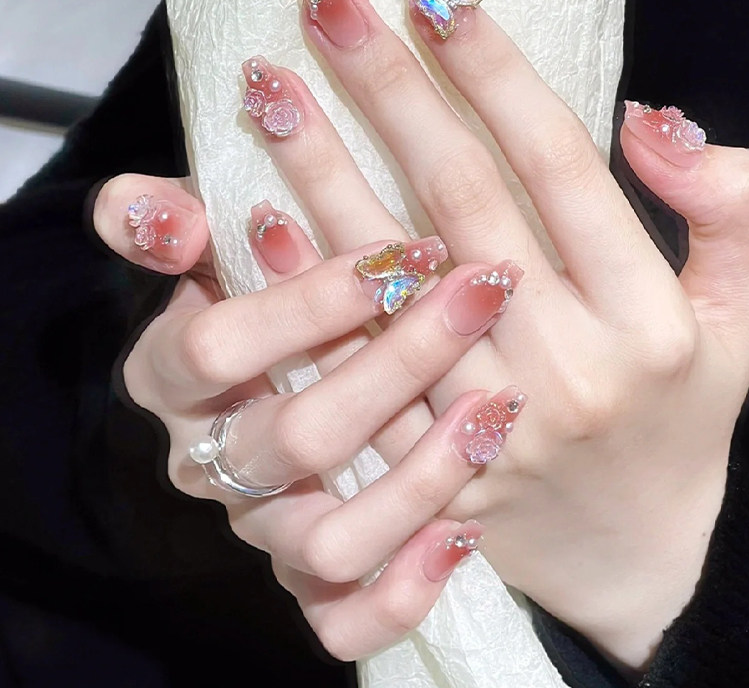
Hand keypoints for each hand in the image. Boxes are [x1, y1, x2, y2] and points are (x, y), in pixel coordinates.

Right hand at [94, 173, 513, 660]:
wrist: (279, 372)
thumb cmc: (257, 292)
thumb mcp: (206, 242)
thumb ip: (163, 220)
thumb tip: (168, 218)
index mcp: (173, 378)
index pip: (219, 348)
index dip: (309, 302)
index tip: (400, 254)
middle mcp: (214, 462)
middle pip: (300, 437)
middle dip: (401, 361)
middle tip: (480, 296)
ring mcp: (263, 529)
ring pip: (331, 541)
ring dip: (421, 478)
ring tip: (494, 411)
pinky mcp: (308, 580)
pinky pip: (342, 622)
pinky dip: (402, 591)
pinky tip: (464, 533)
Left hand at [239, 0, 748, 669]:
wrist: (635, 551)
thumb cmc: (684, 415)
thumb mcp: (746, 313)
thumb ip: (732, 209)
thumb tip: (650, 120)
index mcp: (648, 319)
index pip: (558, 165)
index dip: (493, 68)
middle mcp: (567, 367)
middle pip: (461, 203)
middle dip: (390, 94)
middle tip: (327, 9)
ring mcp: (490, 427)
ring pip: (391, 283)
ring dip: (323, 177)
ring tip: (270, 94)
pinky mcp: (432, 472)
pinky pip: (356, 374)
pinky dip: (306, 296)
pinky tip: (257, 223)